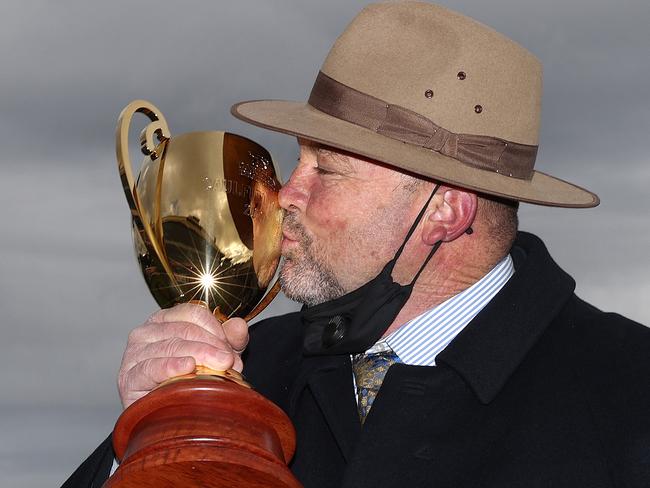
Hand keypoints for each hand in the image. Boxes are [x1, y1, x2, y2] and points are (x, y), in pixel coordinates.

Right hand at [117, 303, 248, 408]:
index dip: (216, 328)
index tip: (230, 347)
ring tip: (220, 368)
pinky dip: (171, 366)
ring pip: (171, 346)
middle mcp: (146, 332)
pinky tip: (188, 367)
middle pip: (185, 329)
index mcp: (165, 320)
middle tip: (229, 362)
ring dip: (200, 356)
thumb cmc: (189, 381)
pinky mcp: (128, 377)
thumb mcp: (215, 356)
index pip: (193, 313)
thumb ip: (229, 339)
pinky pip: (151, 367)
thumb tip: (239, 325)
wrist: (164, 418)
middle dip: (211, 345)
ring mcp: (134, 353)